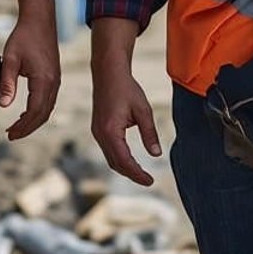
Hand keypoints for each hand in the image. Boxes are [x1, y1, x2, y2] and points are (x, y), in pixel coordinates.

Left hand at [0, 12, 60, 139]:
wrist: (39, 19)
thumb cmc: (24, 36)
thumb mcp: (10, 59)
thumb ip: (7, 83)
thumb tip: (3, 105)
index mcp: (44, 80)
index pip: (35, 112)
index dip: (23, 126)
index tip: (10, 134)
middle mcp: (54, 83)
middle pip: (43, 114)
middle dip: (28, 128)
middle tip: (12, 135)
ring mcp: (56, 80)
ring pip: (47, 108)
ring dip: (33, 120)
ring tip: (17, 127)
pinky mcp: (54, 76)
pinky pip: (48, 100)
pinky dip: (38, 110)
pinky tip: (26, 112)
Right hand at [89, 56, 161, 186]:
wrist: (108, 72)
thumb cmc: (126, 88)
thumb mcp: (143, 110)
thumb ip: (149, 133)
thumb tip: (156, 154)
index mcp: (111, 131)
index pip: (125, 161)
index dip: (138, 174)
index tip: (150, 181)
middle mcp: (100, 134)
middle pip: (115, 164)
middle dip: (131, 174)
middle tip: (148, 180)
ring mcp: (96, 132)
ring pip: (110, 158)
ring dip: (125, 168)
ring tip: (141, 173)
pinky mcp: (97, 129)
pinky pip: (107, 150)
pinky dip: (119, 158)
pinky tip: (130, 159)